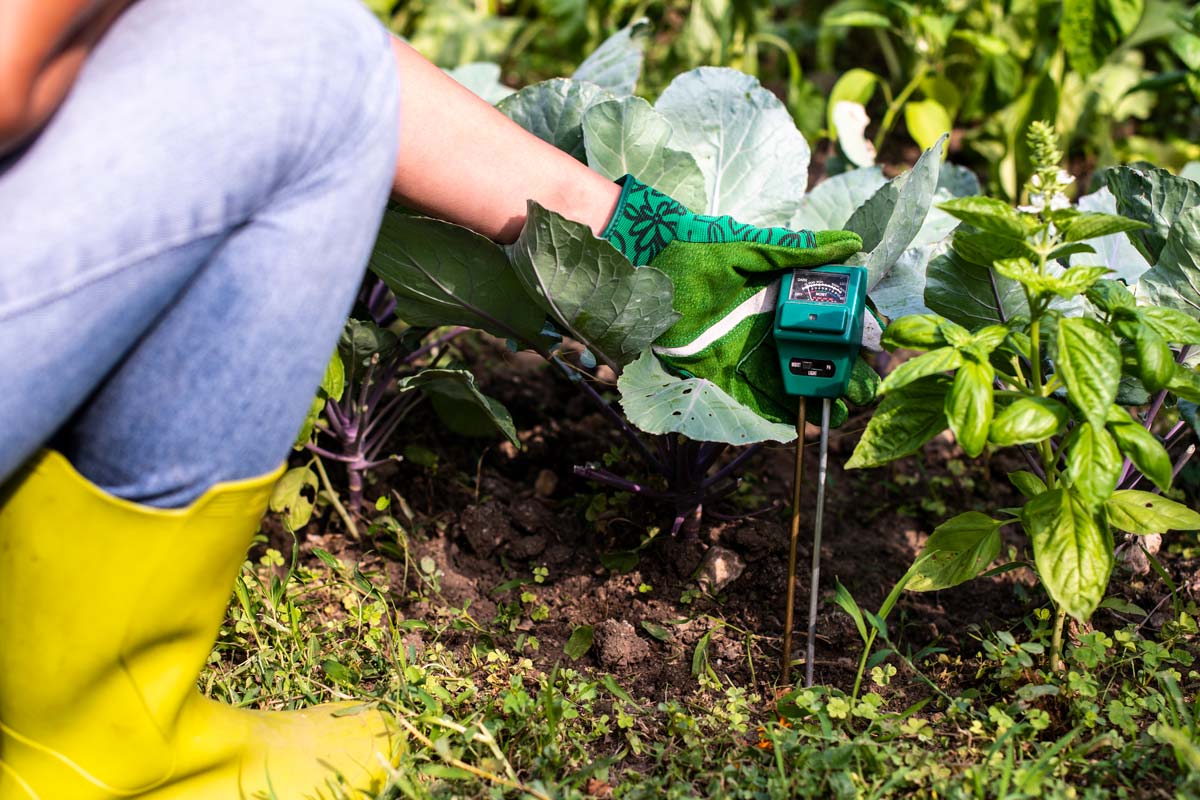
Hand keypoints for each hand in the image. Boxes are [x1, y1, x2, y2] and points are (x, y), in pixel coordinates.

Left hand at [602, 175, 881, 425]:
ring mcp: (746, 354)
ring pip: (790, 382)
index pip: (826, 319)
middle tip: (863, 390)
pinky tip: (803, 424)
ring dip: (817, 398)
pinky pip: (754, 400)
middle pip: (814, 357)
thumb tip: (850, 244)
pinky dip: (778, 415)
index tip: (875, 346)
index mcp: (780, 296)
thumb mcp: (748, 247)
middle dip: (841, 375)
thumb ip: (795, 251)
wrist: (641, 265)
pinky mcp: (720, 375)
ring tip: (842, 411)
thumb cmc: (693, 248)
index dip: (852, 334)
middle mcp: (768, 329)